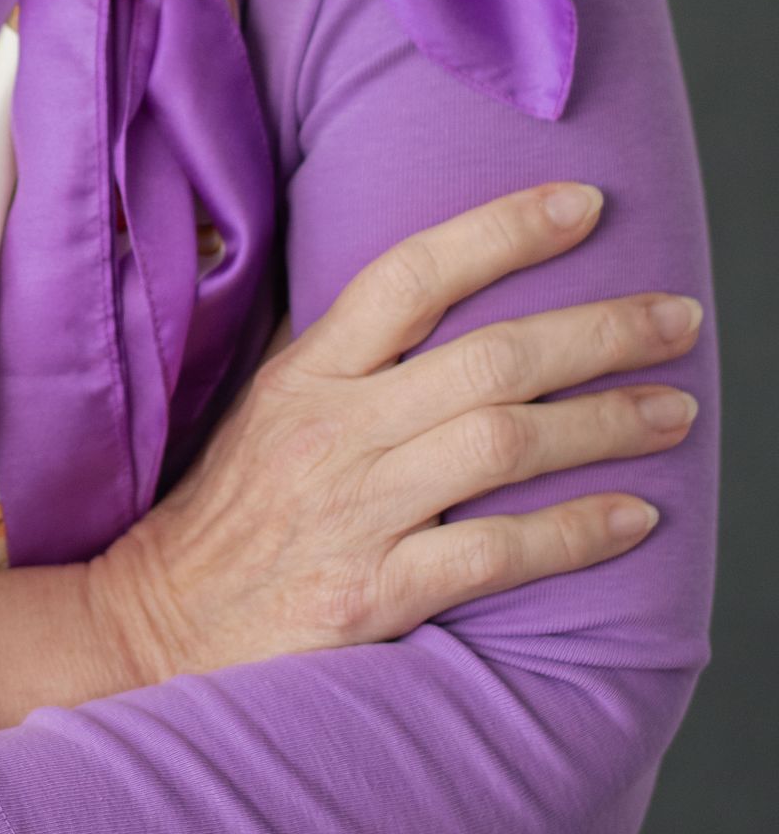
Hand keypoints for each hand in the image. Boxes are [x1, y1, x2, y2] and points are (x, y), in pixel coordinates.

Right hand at [84, 180, 703, 684]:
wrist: (156, 629)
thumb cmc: (231, 514)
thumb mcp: (265, 407)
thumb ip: (340, 352)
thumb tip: (432, 288)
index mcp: (306, 374)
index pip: (410, 274)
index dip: (501, 230)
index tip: (583, 204)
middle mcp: (331, 431)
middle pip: (487, 357)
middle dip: (599, 330)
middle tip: (679, 317)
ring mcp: (352, 512)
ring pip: (503, 443)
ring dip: (606, 423)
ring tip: (675, 412)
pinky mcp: (370, 595)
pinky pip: (494, 552)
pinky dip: (574, 532)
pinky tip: (634, 518)